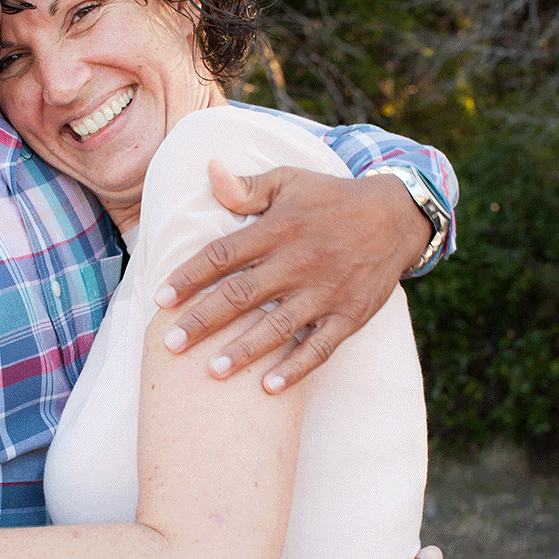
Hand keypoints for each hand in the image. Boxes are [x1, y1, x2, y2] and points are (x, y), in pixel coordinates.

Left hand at [156, 162, 429, 393]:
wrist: (398, 217)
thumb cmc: (332, 199)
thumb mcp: (289, 181)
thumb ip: (247, 187)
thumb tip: (209, 171)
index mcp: (278, 229)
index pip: (223, 254)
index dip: (189, 276)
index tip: (161, 297)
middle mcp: (298, 262)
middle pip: (241, 295)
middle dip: (203, 321)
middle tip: (170, 344)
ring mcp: (325, 292)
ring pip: (277, 326)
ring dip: (243, 350)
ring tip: (211, 371)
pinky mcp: (350, 315)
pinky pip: (321, 347)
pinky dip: (297, 368)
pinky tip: (269, 387)